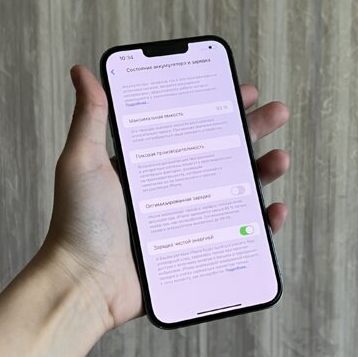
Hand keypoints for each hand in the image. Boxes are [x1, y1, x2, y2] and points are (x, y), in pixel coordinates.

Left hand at [40, 64, 289, 334]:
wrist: (84, 285)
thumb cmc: (78, 223)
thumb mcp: (82, 161)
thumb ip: (90, 118)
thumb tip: (82, 72)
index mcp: (148, 163)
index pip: (191, 127)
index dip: (219, 108)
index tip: (242, 91)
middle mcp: (171, 188)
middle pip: (221, 153)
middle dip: (253, 132)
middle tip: (277, 114)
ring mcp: (187, 220)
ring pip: (236, 190)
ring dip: (263, 172)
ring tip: (280, 159)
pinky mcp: (198, 250)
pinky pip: (238, 234)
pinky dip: (262, 223)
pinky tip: (274, 212)